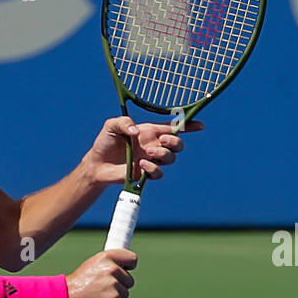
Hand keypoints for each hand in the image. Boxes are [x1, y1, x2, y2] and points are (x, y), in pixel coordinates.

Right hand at [67, 249, 136, 297]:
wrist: (65, 296)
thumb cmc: (80, 282)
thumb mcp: (93, 265)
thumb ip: (110, 264)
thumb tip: (127, 266)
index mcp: (107, 256)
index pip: (132, 258)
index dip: (130, 267)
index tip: (125, 271)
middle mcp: (112, 268)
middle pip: (130, 281)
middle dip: (119, 287)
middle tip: (102, 288)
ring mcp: (113, 283)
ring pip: (125, 294)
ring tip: (98, 296)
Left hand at [83, 115, 203, 186]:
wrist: (97, 163)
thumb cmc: (105, 142)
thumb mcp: (111, 126)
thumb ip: (123, 123)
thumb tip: (136, 131)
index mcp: (150, 132)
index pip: (173, 128)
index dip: (188, 126)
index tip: (200, 125)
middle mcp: (153, 145)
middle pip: (178, 145)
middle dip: (175, 142)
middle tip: (161, 140)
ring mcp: (151, 160)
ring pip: (171, 159)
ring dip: (163, 154)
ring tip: (148, 152)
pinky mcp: (145, 174)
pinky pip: (158, 173)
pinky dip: (153, 168)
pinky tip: (141, 164)